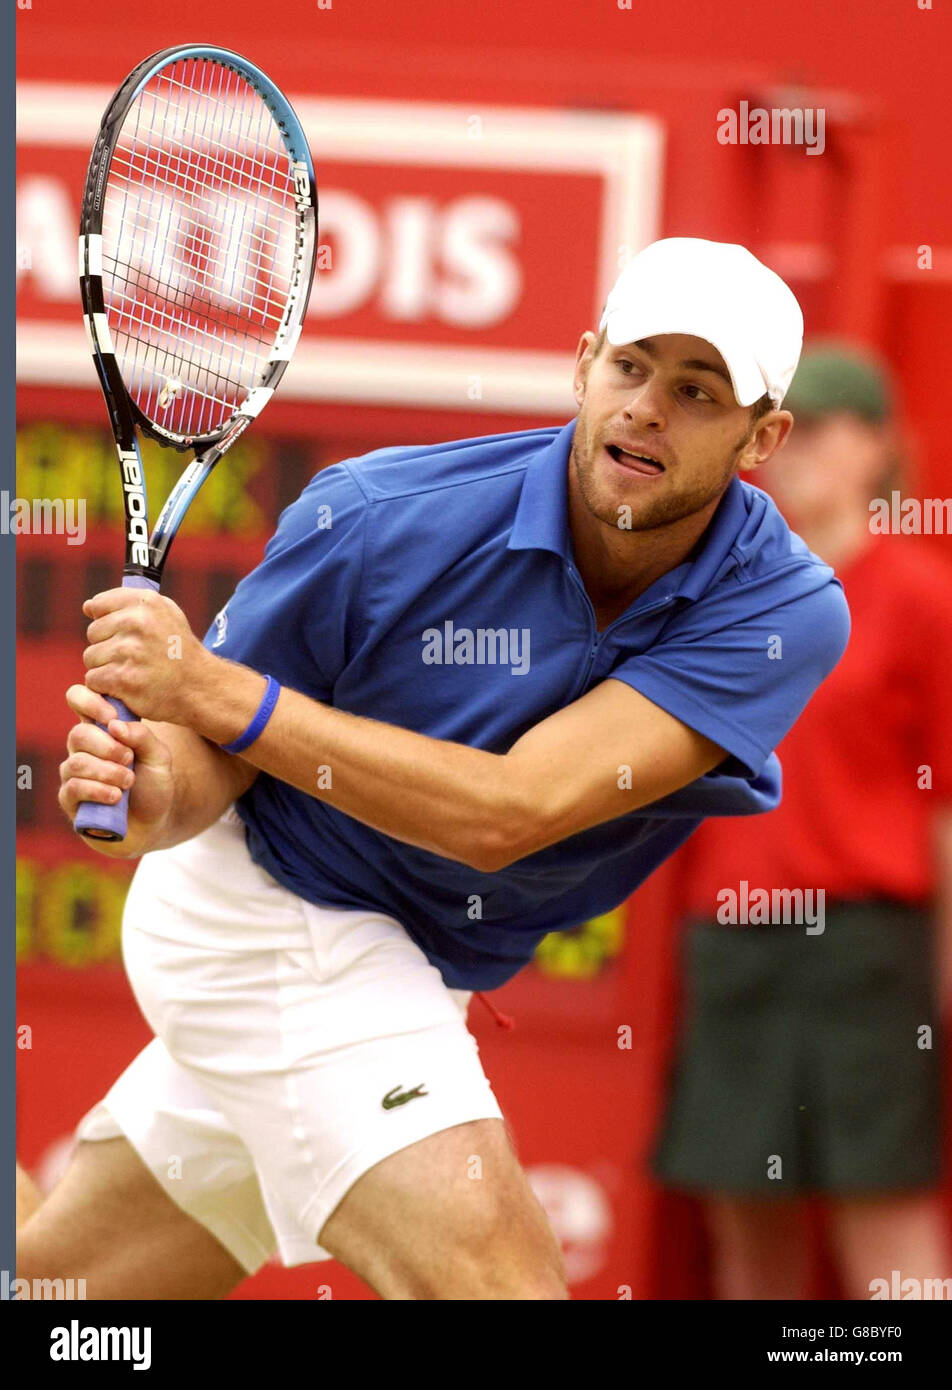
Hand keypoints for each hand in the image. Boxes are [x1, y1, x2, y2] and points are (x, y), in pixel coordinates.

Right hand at [59, 684, 174, 856]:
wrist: (154, 823)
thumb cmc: (154, 784)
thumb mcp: (159, 757)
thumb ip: (142, 737)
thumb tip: (115, 725)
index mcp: (102, 729)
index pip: (79, 699)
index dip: (89, 701)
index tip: (112, 717)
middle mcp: (83, 748)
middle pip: (78, 734)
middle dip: (107, 747)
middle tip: (130, 759)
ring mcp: (73, 773)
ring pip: (76, 763)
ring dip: (106, 772)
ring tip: (129, 782)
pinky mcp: (69, 798)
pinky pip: (72, 788)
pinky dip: (97, 791)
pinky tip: (115, 797)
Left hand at [82, 587, 213, 724]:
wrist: (198, 688)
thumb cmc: (179, 650)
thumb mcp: (166, 614)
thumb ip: (130, 604)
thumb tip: (88, 607)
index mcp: (147, 603)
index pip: (99, 605)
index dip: (105, 620)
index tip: (121, 633)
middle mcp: (138, 622)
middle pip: (93, 632)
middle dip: (106, 646)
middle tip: (132, 657)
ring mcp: (129, 651)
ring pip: (91, 657)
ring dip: (105, 668)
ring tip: (132, 671)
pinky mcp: (122, 678)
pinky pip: (94, 679)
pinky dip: (106, 686)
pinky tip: (126, 686)